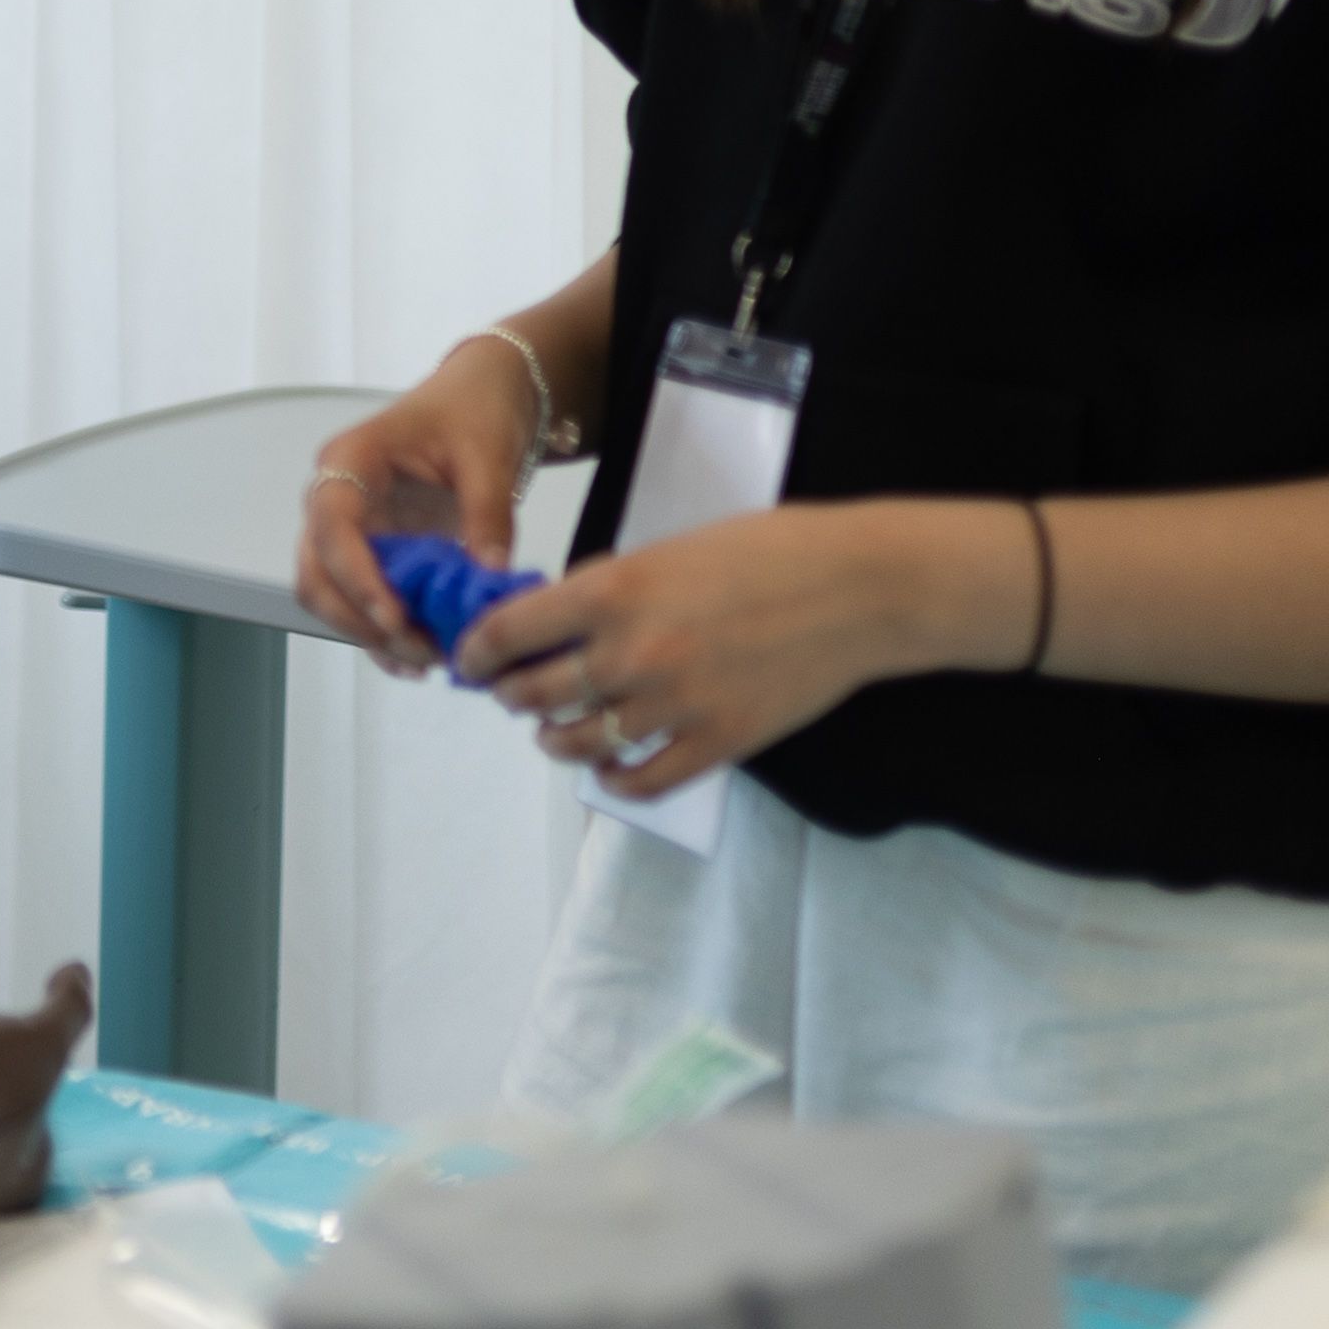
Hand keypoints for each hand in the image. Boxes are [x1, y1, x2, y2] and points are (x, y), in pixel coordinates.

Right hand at [295, 341, 537, 672]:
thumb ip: (487, 514)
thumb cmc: (473, 410)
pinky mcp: (373, 553)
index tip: (395, 618)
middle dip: (359, 620)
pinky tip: (418, 659)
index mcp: (349, 462)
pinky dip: (382, 635)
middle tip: (419, 648)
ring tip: (426, 659)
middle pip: (316, 574)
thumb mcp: (488, 456)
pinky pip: (360, 602)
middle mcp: (336, 500)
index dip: (356, 578)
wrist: (482, 398)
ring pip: (330, 595)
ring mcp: (351, 530)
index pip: (332, 528)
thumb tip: (489, 576)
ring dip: (368, 634)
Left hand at [458, 502, 1018, 798]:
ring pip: (579, 743)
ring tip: (553, 732)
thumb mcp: (669, 548)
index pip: (508, 633)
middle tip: (509, 694)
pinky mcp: (718, 743)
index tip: (470, 660)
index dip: (476, 652)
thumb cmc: (768, 551)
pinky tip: (611, 769)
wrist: (858, 589)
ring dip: (554, 740)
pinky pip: (643, 780)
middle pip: (533, 694)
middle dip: (509, 696)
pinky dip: (615, 780)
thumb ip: (608, 585)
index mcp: (612, 592)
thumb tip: (558, 615)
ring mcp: (674, 705)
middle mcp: (631, 653)